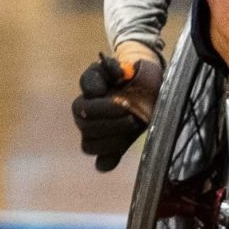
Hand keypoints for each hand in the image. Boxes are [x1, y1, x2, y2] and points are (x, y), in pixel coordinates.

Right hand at [72, 53, 162, 170]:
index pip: (86, 99)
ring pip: (89, 145)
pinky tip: (120, 152)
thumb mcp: (125, 66)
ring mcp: (92, 133)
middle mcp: (84, 113)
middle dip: (112, 121)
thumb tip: (116, 72)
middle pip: (86, 124)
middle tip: (133, 115)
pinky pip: (101, 162)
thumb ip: (116, 66)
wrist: (144, 88)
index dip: (103, 104)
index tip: (123, 100)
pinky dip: (109, 160)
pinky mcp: (106, 147)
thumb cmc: (132, 76)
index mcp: (89, 90)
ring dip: (112, 139)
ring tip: (133, 126)